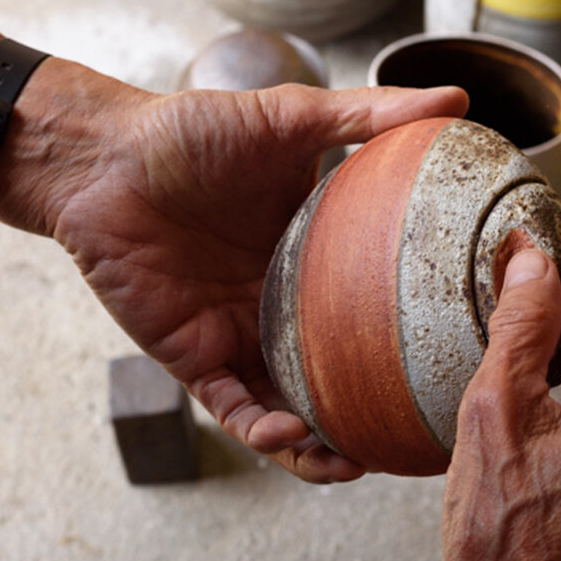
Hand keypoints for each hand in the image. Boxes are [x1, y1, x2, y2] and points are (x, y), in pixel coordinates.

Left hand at [45, 79, 466, 482]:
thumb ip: (367, 116)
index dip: (406, 341)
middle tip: (416, 434)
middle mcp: (278, 306)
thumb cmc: (188, 132)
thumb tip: (456, 98)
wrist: (103, 159)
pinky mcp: (193, 358)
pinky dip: (263, 431)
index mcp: (309, 258)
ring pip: (286, 411)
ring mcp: (237, 336)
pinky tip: (290, 433)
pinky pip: (233, 410)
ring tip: (356, 462)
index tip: (457, 358)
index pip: (369, 311)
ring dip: (318, 447)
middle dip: (369, 413)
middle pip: (334, 375)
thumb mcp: (289, 119)